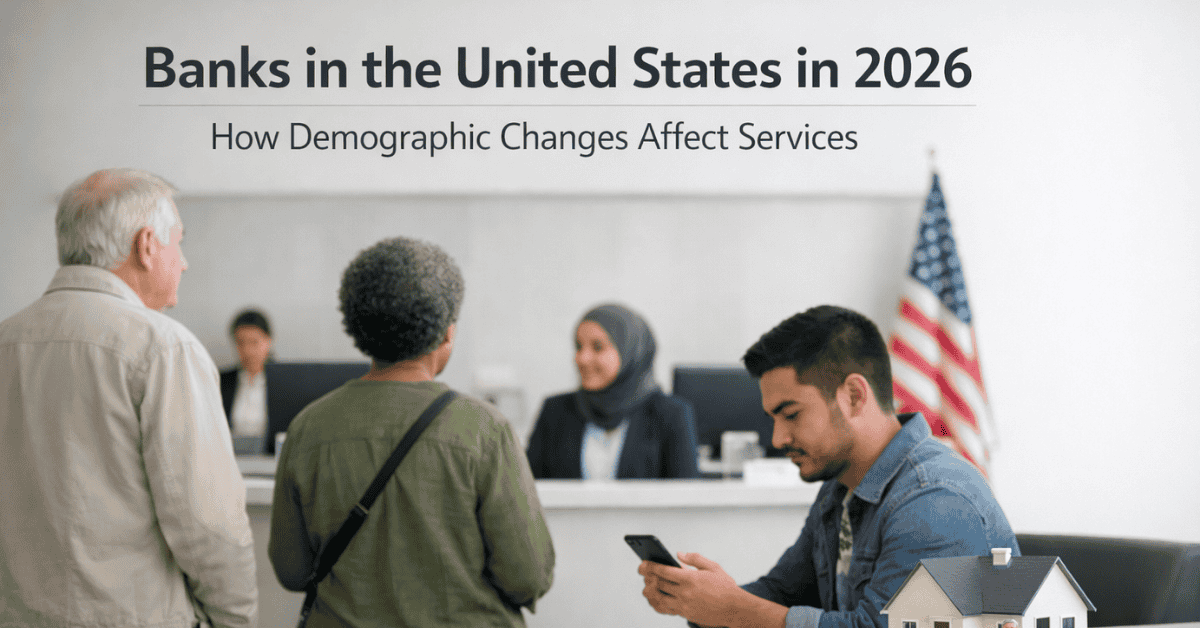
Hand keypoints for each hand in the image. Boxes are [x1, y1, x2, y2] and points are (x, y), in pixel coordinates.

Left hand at [638, 552, 777, 627]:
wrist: (735, 608)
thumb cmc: (725, 587)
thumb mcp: (713, 566)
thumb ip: (695, 558)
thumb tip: (678, 554)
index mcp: (691, 578)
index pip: (664, 571)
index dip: (651, 567)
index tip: (643, 564)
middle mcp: (685, 593)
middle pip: (659, 584)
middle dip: (648, 577)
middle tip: (643, 572)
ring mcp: (684, 605)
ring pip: (659, 599)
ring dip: (650, 592)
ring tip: (646, 587)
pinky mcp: (686, 614)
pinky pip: (666, 610)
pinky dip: (657, 604)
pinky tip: (655, 600)